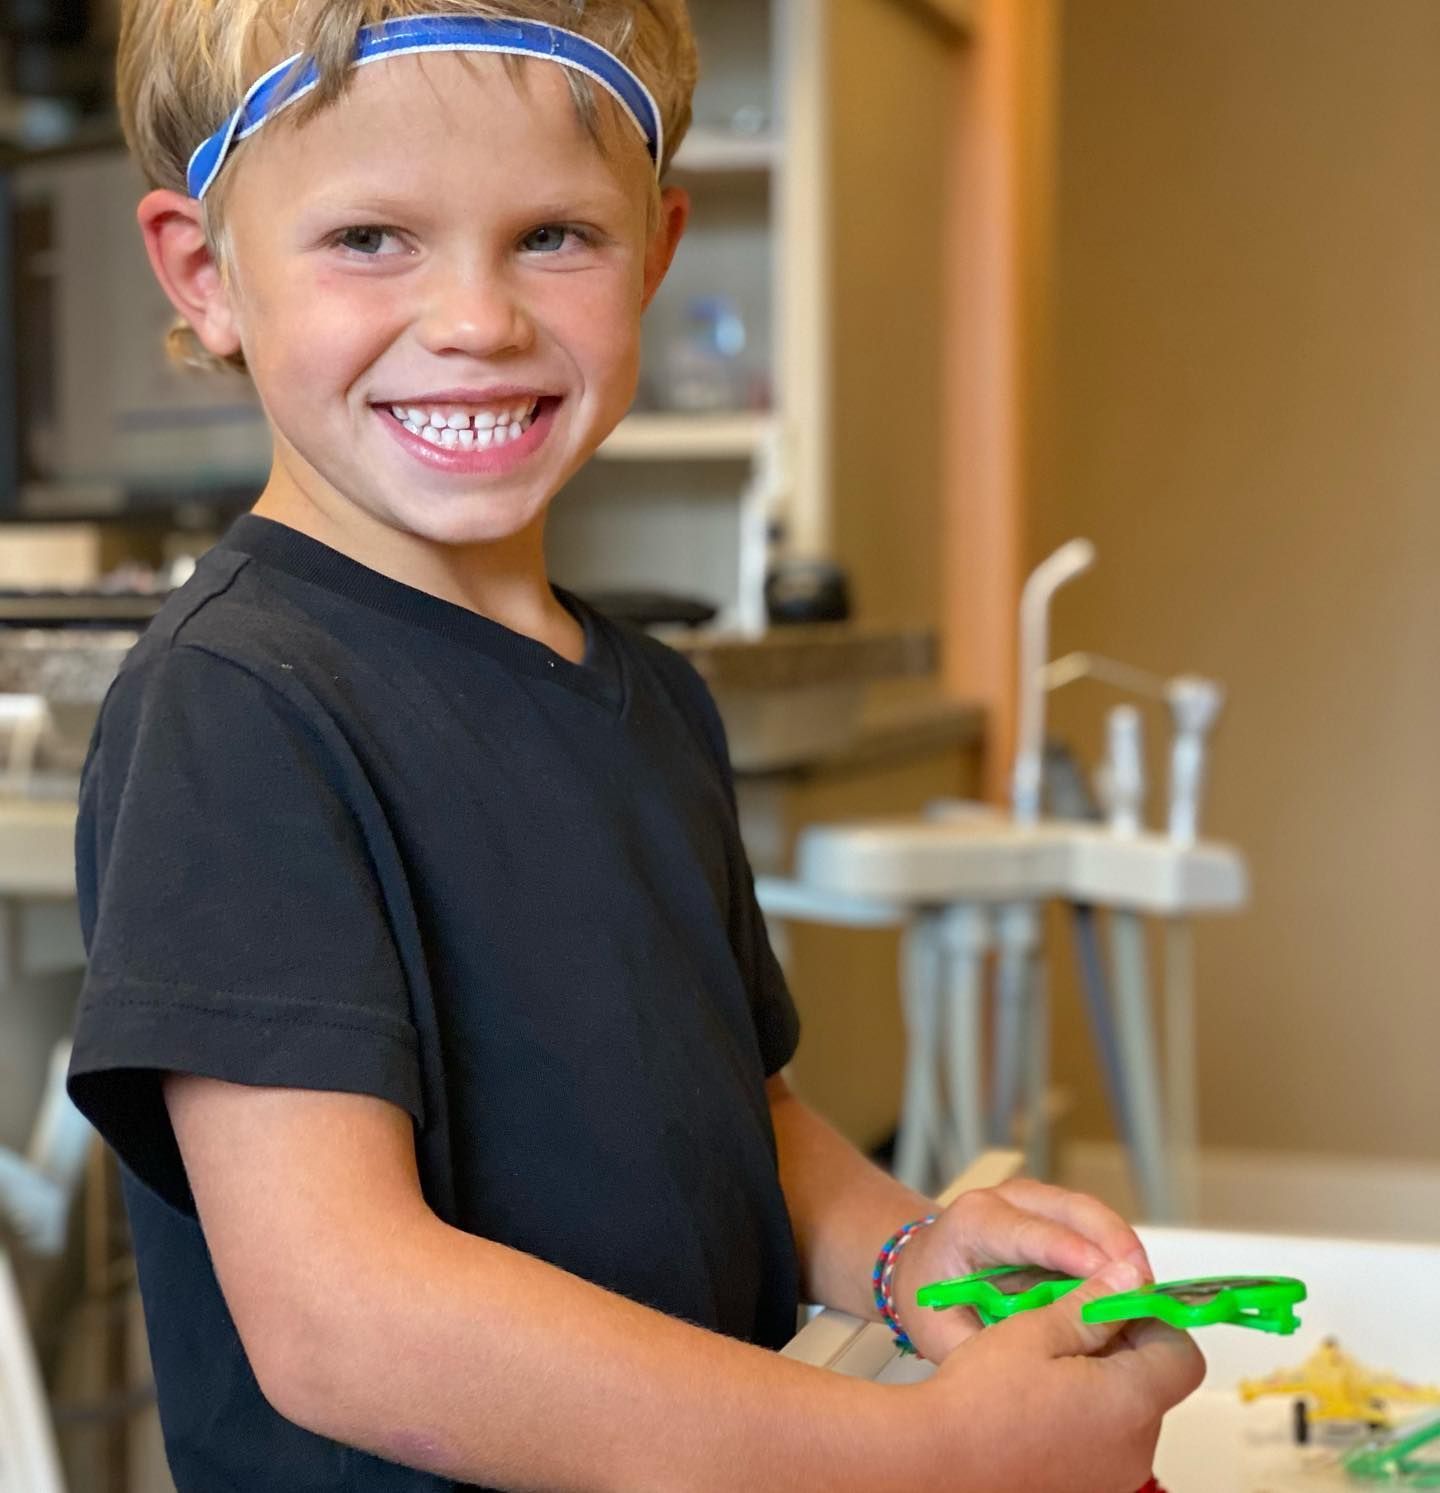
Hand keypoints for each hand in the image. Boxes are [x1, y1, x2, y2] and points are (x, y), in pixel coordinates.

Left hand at [892, 1180, 1152, 1363]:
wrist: (921, 1268)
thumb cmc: (930, 1300)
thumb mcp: (942, 1333)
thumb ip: (986, 1347)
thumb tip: (1039, 1365)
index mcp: (971, 1224)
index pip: (1025, 1233)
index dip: (1069, 1252)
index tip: (1110, 1275)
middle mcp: (1004, 1201)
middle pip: (1068, 1210)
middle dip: (1113, 1244)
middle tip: (1145, 1288)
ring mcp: (1031, 1200)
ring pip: (1088, 1212)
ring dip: (1123, 1247)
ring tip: (1148, 1292)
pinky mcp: (1053, 1212)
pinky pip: (1093, 1225)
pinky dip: (1118, 1252)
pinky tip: (1134, 1287)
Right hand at [896, 1261, 1204, 1492]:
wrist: (937, 1462)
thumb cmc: (978, 1399)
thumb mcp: (1033, 1331)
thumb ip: (1090, 1303)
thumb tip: (1130, 1278)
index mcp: (1129, 1404)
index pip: (1181, 1352)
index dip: (1152, 1319)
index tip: (1116, 1300)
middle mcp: (1133, 1449)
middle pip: (1154, 1382)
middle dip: (1122, 1346)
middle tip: (1070, 1321)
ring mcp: (1112, 1477)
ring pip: (1127, 1410)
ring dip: (1100, 1379)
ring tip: (1046, 1359)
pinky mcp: (1089, 1489)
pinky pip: (1104, 1440)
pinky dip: (1084, 1413)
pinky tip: (1039, 1397)